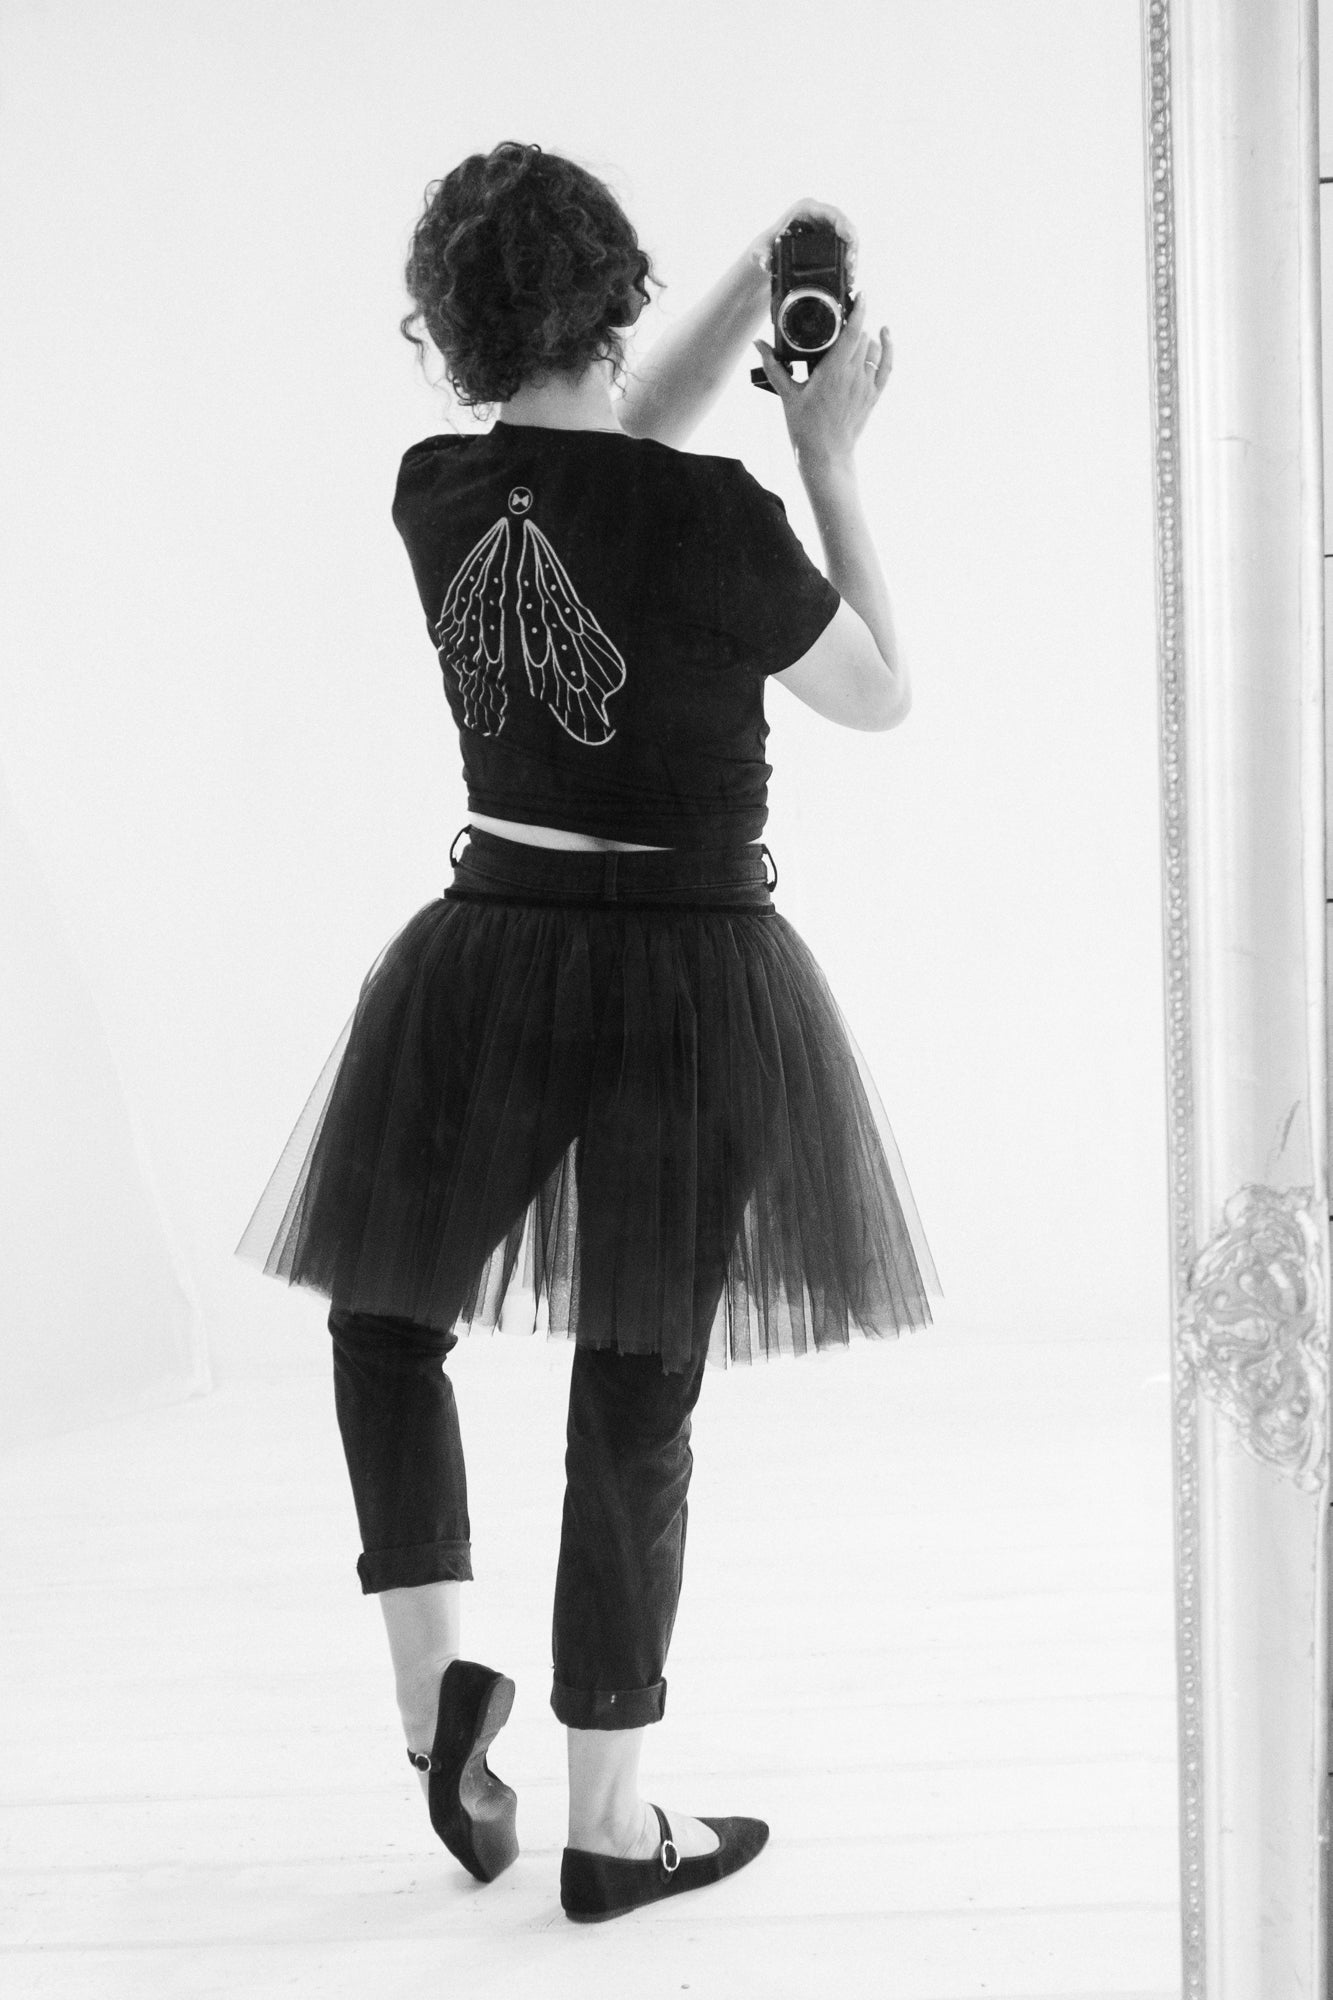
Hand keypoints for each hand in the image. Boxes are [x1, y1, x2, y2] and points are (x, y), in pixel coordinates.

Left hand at [746, 197, 859, 288]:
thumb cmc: (764, 247)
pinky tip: (849, 277)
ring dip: (852, 257)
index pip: (832, 213)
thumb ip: (761, 255)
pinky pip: (844, 248)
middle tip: (851, 268)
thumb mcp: (760, 251)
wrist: (767, 256)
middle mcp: (818, 215)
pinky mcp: (829, 241)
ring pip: (847, 239)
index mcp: (805, 209)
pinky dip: (848, 262)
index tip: (850, 241)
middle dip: (852, 247)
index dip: (845, 226)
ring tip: (851, 277)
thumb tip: (766, 263)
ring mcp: (825, 228)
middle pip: (844, 226)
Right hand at [753, 292, 893, 466]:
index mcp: (833, 372)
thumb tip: (758, 345)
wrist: (826, 456)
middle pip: (862, 336)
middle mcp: (853, 376)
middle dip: (852, 325)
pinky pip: (887, 365)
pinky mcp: (873, 395)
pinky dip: (888, 348)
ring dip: (865, 338)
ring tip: (851, 335)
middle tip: (841, 320)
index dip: (859, 309)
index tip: (861, 294)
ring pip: (873, 349)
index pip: (853, 332)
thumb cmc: (805, 428)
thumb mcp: (787, 395)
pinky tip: (885, 334)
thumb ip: (774, 367)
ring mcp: (866, 386)